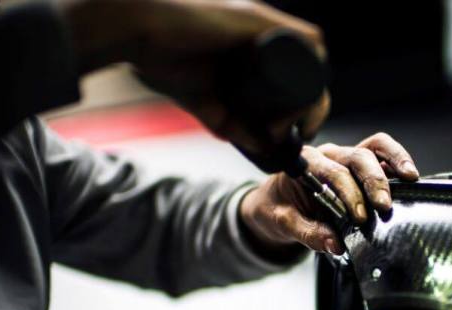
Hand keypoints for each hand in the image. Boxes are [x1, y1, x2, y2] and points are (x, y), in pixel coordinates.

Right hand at [62, 0, 328, 151]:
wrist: (138, 32)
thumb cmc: (162, 61)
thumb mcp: (205, 103)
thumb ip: (230, 125)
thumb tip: (262, 148)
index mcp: (256, 54)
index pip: (298, 81)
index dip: (305, 109)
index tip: (299, 133)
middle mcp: (266, 38)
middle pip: (310, 74)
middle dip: (312, 109)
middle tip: (296, 133)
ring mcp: (266, 26)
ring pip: (312, 62)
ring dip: (310, 96)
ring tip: (290, 122)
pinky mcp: (263, 19)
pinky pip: (308, 42)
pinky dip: (312, 69)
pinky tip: (299, 96)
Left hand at [239, 133, 419, 254]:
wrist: (275, 201)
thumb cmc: (278, 207)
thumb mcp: (281, 222)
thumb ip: (307, 233)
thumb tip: (334, 245)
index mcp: (307, 163)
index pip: (334, 173)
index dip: (349, 195)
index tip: (359, 218)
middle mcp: (330, 155)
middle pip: (359, 156)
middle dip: (374, 181)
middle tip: (383, 206)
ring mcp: (347, 157)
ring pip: (375, 146)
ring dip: (395, 160)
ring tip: (410, 178)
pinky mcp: (361, 166)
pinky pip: (382, 154)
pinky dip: (398, 162)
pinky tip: (410, 178)